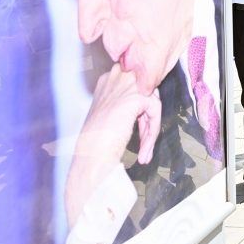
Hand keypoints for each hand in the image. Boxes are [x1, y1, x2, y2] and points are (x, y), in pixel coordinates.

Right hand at [65, 64, 161, 227]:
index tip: (146, 122)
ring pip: (153, 97)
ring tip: (145, 148)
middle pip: (148, 82)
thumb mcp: (116, 124)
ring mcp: (121, 90)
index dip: (146, 99)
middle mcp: (111, 83)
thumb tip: (149, 106)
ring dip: (151, 125)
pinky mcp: (131, 100)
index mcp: (105, 86)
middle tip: (148, 131)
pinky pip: (154, 109)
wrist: (89, 167)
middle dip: (152, 107)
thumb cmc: (98, 151)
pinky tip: (144, 152)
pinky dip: (152, 131)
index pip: (137, 77)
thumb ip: (130, 110)